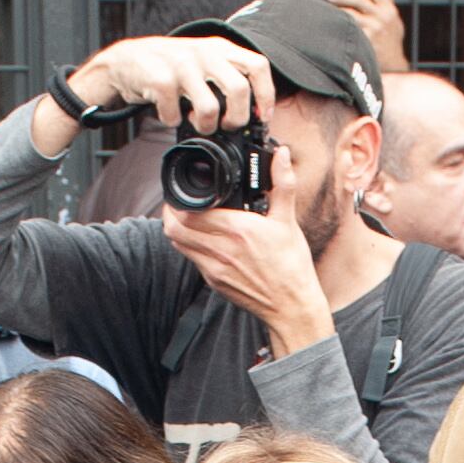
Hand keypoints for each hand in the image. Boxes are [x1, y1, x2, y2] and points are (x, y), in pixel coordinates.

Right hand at [73, 35, 276, 131]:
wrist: (126, 60)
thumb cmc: (171, 68)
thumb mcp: (204, 64)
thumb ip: (227, 79)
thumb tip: (256, 114)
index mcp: (220, 48)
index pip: (258, 66)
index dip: (266, 95)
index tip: (262, 117)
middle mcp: (204, 52)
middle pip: (239, 90)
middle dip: (237, 118)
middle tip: (227, 126)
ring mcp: (181, 64)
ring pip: (210, 107)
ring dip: (205, 126)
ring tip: (197, 123)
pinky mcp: (159, 78)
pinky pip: (176, 114)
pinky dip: (172, 121)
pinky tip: (170, 114)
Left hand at [162, 142, 333, 355]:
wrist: (292, 307)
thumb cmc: (292, 267)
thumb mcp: (288, 222)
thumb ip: (282, 184)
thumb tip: (281, 155)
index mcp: (237, 230)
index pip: (189, 212)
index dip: (179, 199)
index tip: (185, 190)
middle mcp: (220, 250)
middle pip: (174, 228)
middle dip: (171, 212)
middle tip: (179, 202)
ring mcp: (214, 268)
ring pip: (178, 244)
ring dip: (177, 229)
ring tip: (187, 218)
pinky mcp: (213, 282)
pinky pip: (192, 259)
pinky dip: (191, 246)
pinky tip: (203, 240)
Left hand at [327, 0, 409, 74]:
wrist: (394, 65)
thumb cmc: (393, 43)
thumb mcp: (395, 23)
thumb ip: (390, 6)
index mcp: (388, 10)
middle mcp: (381, 17)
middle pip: (359, 0)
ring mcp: (374, 28)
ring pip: (351, 16)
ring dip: (339, 13)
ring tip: (329, 13)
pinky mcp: (366, 40)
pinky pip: (349, 31)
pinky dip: (340, 29)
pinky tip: (333, 29)